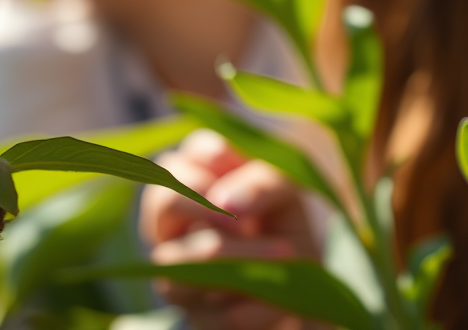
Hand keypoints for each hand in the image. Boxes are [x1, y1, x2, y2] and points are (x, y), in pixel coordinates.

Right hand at [140, 130, 318, 329]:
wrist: (303, 285)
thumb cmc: (284, 220)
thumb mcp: (286, 192)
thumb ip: (261, 183)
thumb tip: (228, 203)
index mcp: (193, 172)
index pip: (187, 153)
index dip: (214, 160)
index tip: (246, 167)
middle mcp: (171, 216)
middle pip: (164, 201)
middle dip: (206, 211)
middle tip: (246, 223)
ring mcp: (175, 266)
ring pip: (181, 263)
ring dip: (238, 260)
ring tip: (285, 255)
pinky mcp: (194, 314)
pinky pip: (211, 312)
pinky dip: (254, 304)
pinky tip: (280, 297)